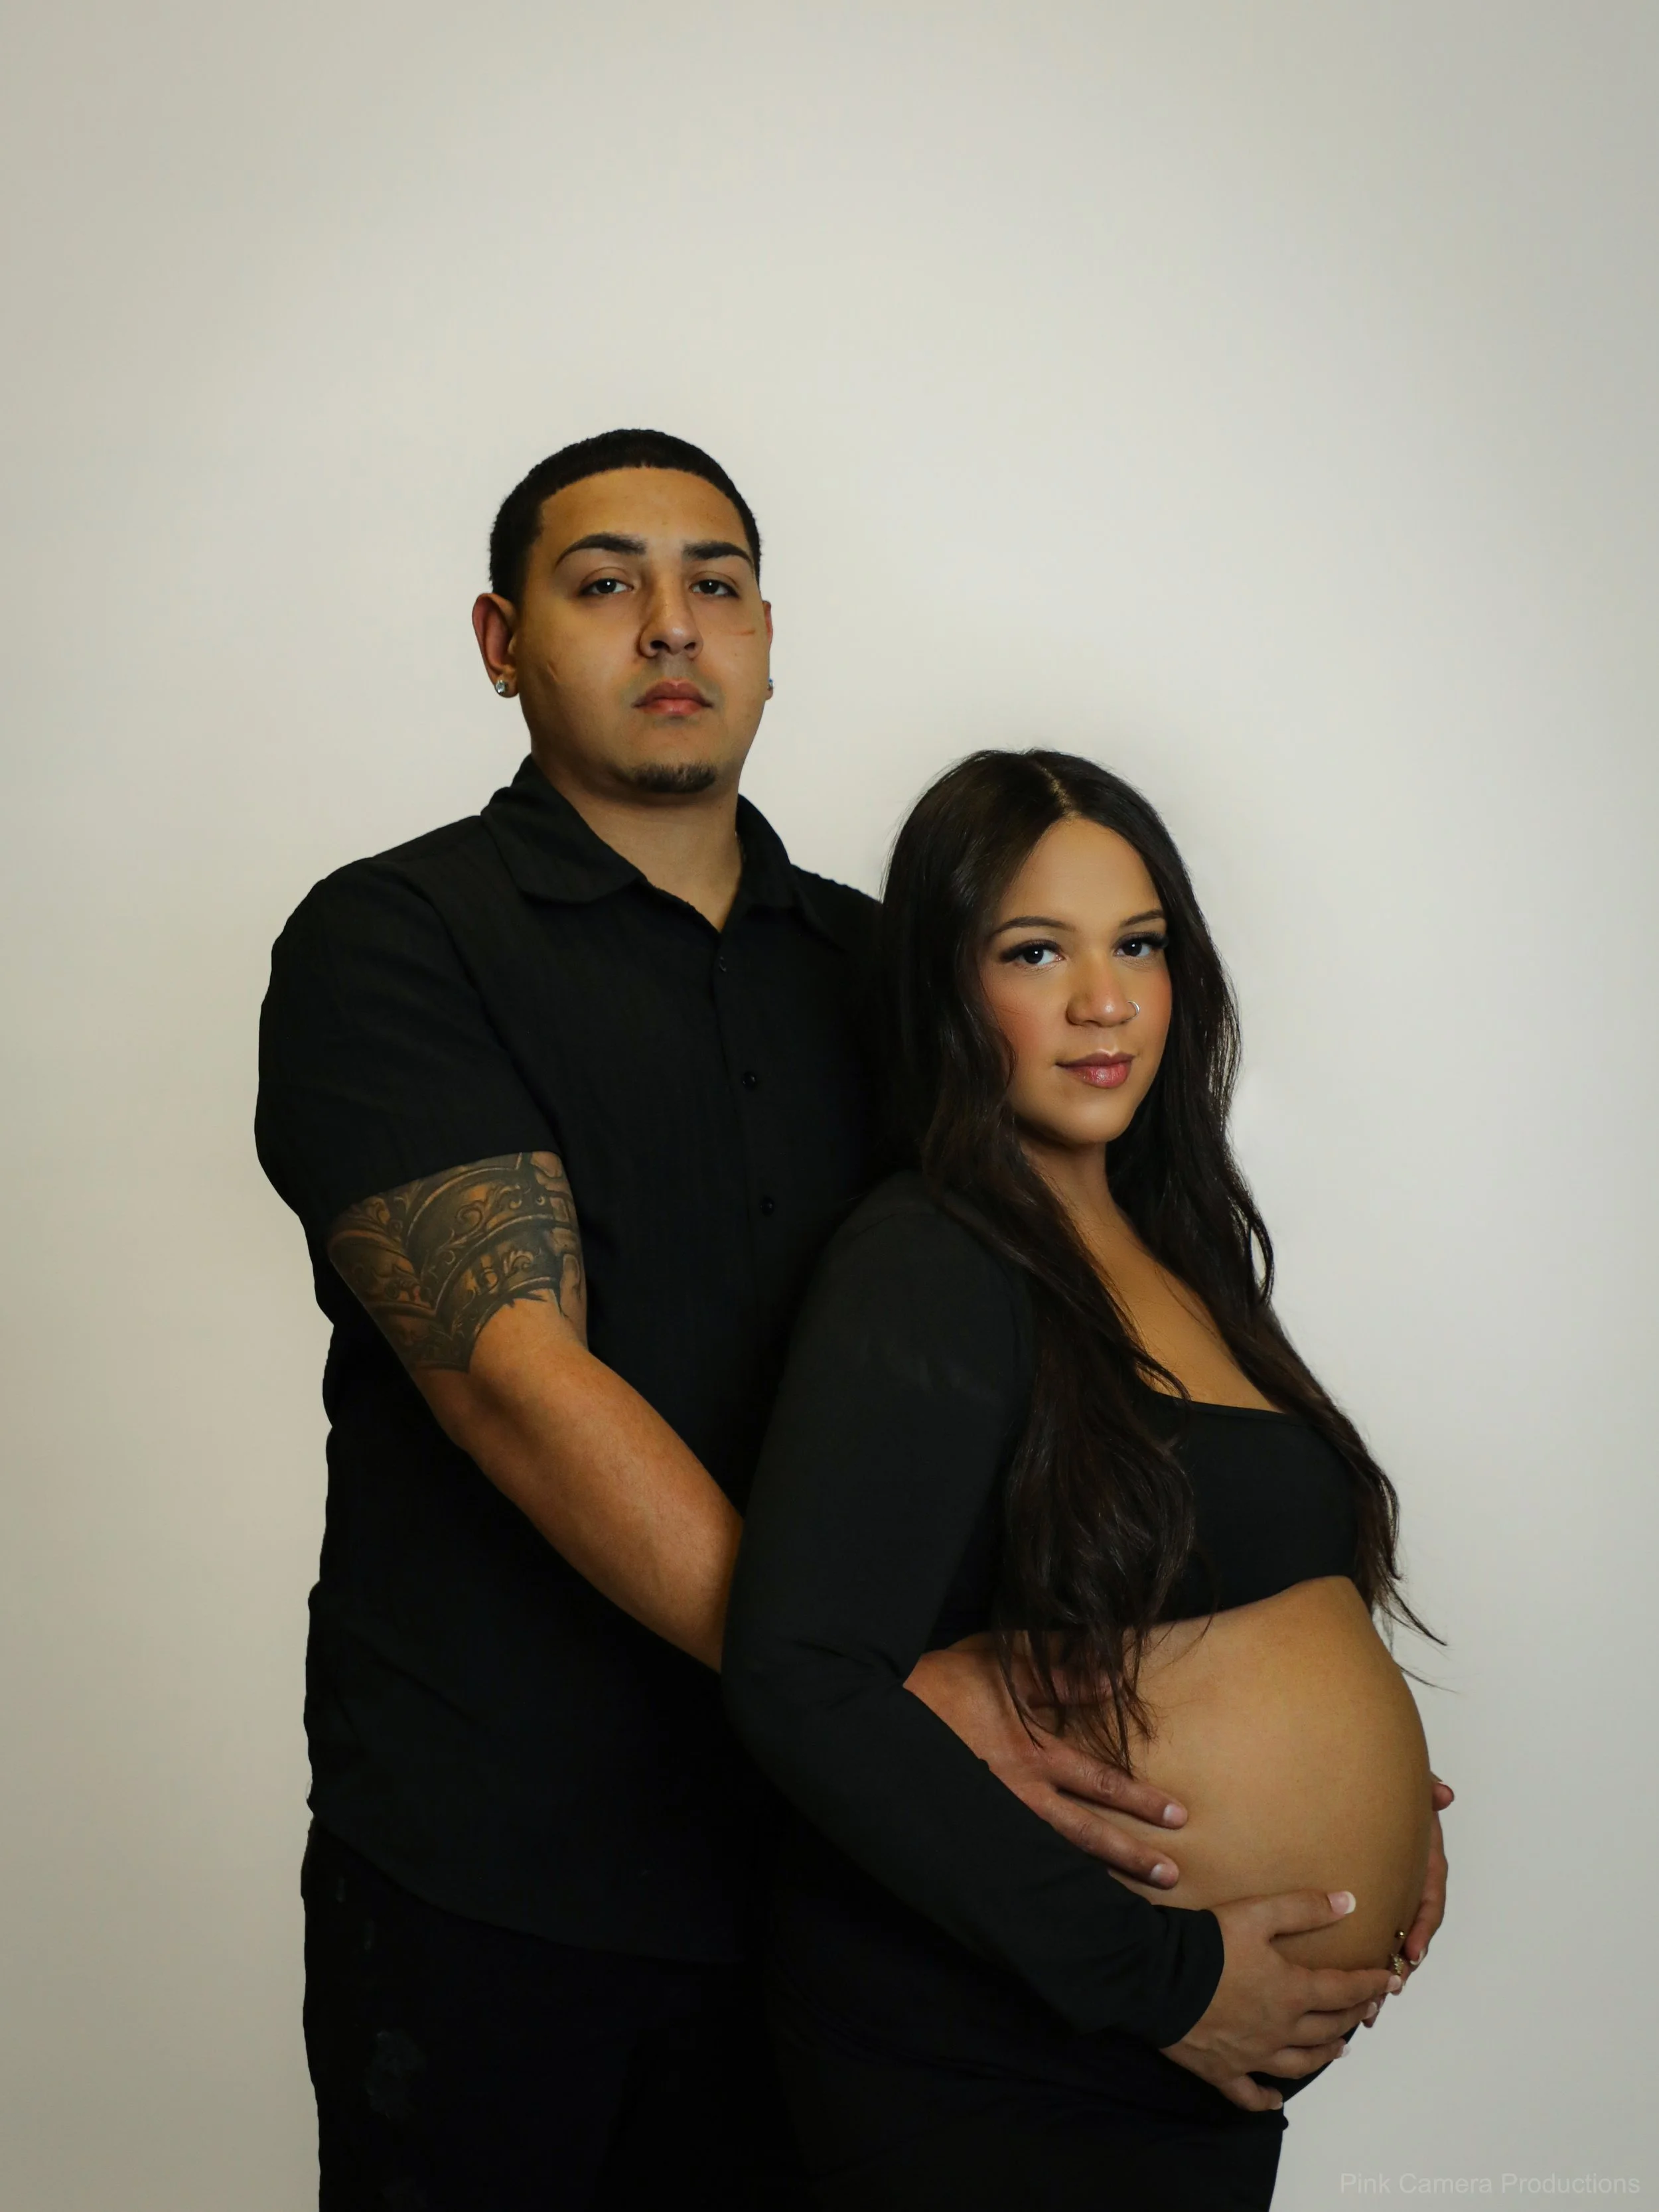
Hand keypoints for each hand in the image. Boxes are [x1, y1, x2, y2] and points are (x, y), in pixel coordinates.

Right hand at [904, 1635, 1185, 1885]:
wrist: (877, 1717)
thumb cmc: (943, 1683)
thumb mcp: (1003, 1666)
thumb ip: (1059, 1674)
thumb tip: (1112, 1679)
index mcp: (1031, 1752)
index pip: (1098, 1780)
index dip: (1138, 1799)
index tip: (1178, 1817)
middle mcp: (1018, 1795)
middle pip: (1085, 1832)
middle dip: (1129, 1853)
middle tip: (1171, 1875)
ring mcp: (994, 1819)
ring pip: (1053, 1856)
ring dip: (1094, 1875)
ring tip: (1127, 1906)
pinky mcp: (972, 1833)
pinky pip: (1016, 1863)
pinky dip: (1044, 1886)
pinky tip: (1062, 1903)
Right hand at [1161, 1890, 1401, 2111]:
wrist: (1156, 1977)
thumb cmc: (1208, 1943)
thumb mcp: (1258, 1914)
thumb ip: (1304, 1909)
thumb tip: (1349, 1903)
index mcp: (1292, 1992)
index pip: (1344, 1991)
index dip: (1370, 1985)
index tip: (1390, 1982)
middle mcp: (1280, 2030)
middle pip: (1328, 2029)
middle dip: (1352, 2017)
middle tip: (1366, 2010)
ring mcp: (1253, 2055)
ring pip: (1300, 2064)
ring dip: (1324, 2056)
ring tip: (1338, 2049)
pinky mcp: (1223, 2071)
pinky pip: (1250, 2094)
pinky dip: (1267, 2099)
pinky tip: (1277, 2100)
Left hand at [1362, 1772, 1451, 2028]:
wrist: (1352, 1784)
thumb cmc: (1382, 1787)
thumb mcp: (1404, 1785)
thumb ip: (1421, 1789)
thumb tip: (1443, 1793)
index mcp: (1422, 1864)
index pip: (1430, 1901)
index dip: (1424, 1928)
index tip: (1413, 1952)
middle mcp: (1408, 1886)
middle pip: (1412, 1934)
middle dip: (1402, 1966)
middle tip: (1390, 1990)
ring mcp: (1389, 1899)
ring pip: (1391, 1946)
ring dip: (1383, 1977)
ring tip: (1370, 2009)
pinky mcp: (1366, 1906)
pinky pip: (1370, 1940)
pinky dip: (1363, 1968)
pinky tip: (1350, 1997)